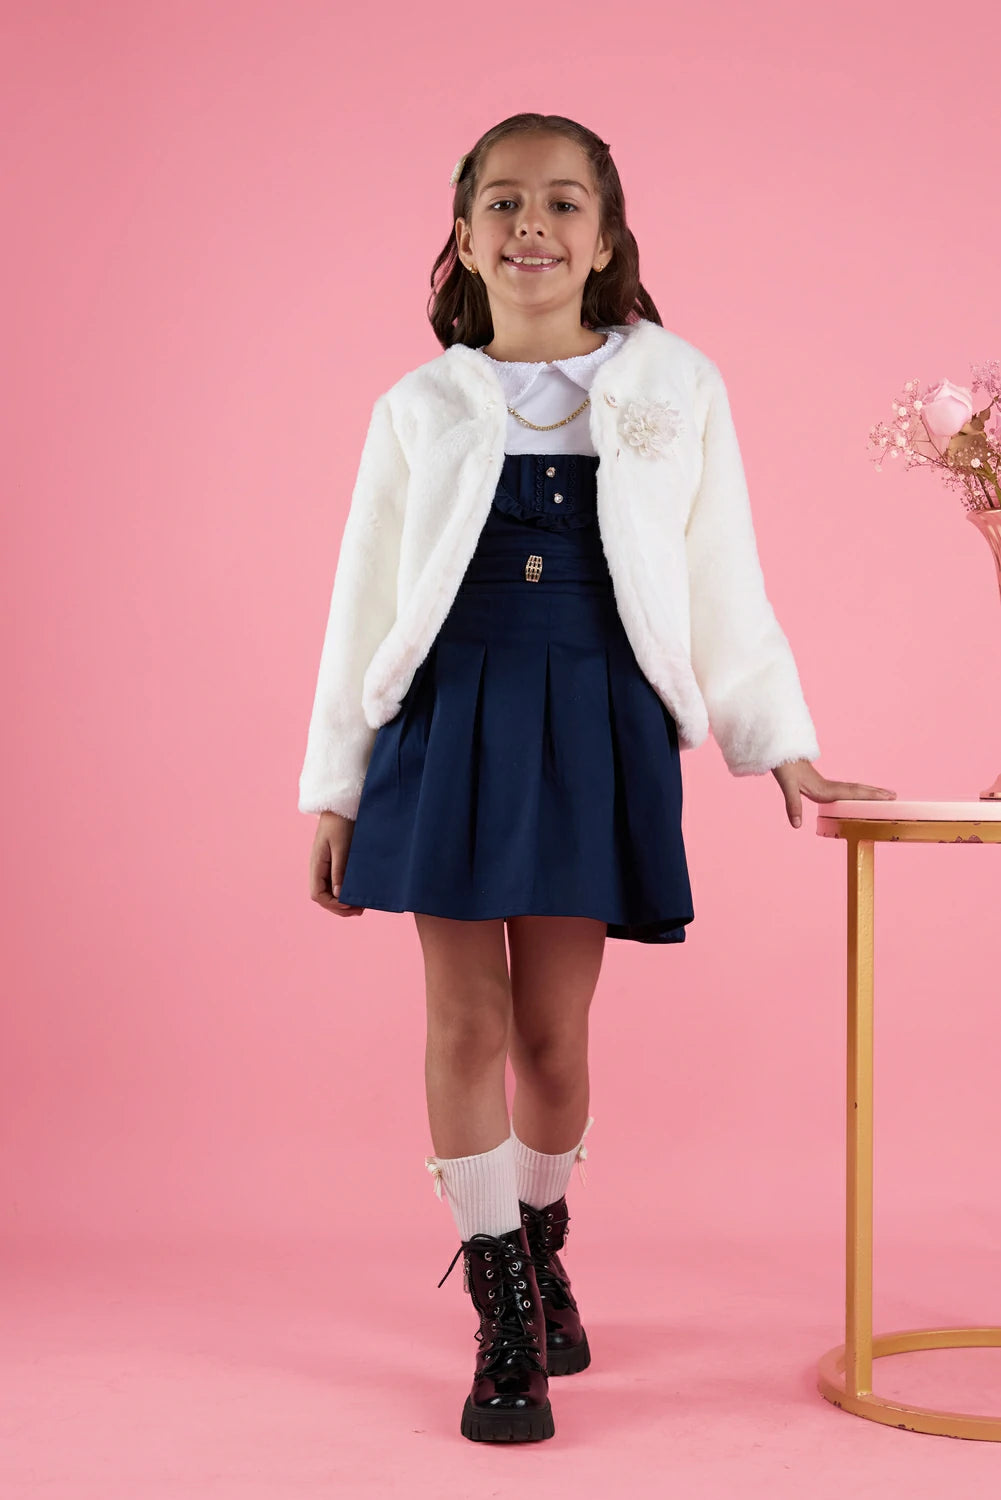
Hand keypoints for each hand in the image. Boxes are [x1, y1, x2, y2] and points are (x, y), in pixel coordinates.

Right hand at [310, 811, 365, 915]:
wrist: (342, 805)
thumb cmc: (341, 822)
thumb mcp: (342, 846)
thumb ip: (339, 870)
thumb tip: (338, 894)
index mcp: (317, 864)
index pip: (317, 894)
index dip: (332, 904)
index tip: (349, 904)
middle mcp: (319, 868)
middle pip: (323, 897)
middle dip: (339, 907)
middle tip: (359, 911)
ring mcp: (326, 866)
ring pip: (329, 892)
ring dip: (342, 902)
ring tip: (360, 907)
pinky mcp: (334, 862)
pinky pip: (336, 883)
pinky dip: (345, 891)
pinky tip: (357, 893)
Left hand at [770, 760, 896, 829]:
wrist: (780, 755)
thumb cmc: (785, 769)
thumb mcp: (787, 786)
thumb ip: (792, 805)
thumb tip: (796, 825)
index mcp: (825, 788)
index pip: (852, 793)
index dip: (870, 796)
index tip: (886, 798)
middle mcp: (830, 786)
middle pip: (858, 789)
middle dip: (877, 793)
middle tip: (895, 796)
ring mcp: (827, 785)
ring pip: (854, 788)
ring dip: (870, 792)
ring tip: (885, 795)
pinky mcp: (823, 785)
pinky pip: (846, 790)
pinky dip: (858, 792)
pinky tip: (860, 796)